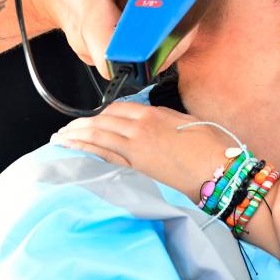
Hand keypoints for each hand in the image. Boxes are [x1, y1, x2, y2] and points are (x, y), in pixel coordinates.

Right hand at [21, 0, 191, 76]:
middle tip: (181, 10)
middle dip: (171, 35)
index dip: (156, 50)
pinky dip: (150, 30)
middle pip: (143, 59)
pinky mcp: (107, 50)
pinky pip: (136, 47)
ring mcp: (99, 52)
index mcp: (93, 23)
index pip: (123, 59)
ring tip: (165, 6)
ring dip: (162, 32)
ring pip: (142, 54)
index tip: (174, 26)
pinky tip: (151, 11)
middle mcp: (94, 46)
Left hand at [50, 102, 234, 194]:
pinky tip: (71, 151)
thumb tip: (153, 120)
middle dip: (81, 125)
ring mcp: (136, 149)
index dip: (102, 114)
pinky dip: (84, 151)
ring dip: (75, 136)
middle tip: (66, 130)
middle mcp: (140, 129)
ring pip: (97, 137)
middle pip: (103, 121)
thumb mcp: (189, 122)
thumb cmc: (212, 147)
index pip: (118, 109)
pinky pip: (103, 157)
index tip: (93, 120)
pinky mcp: (136, 169)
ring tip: (60, 139)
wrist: (219, 170)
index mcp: (154, 114)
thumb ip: (166, 118)